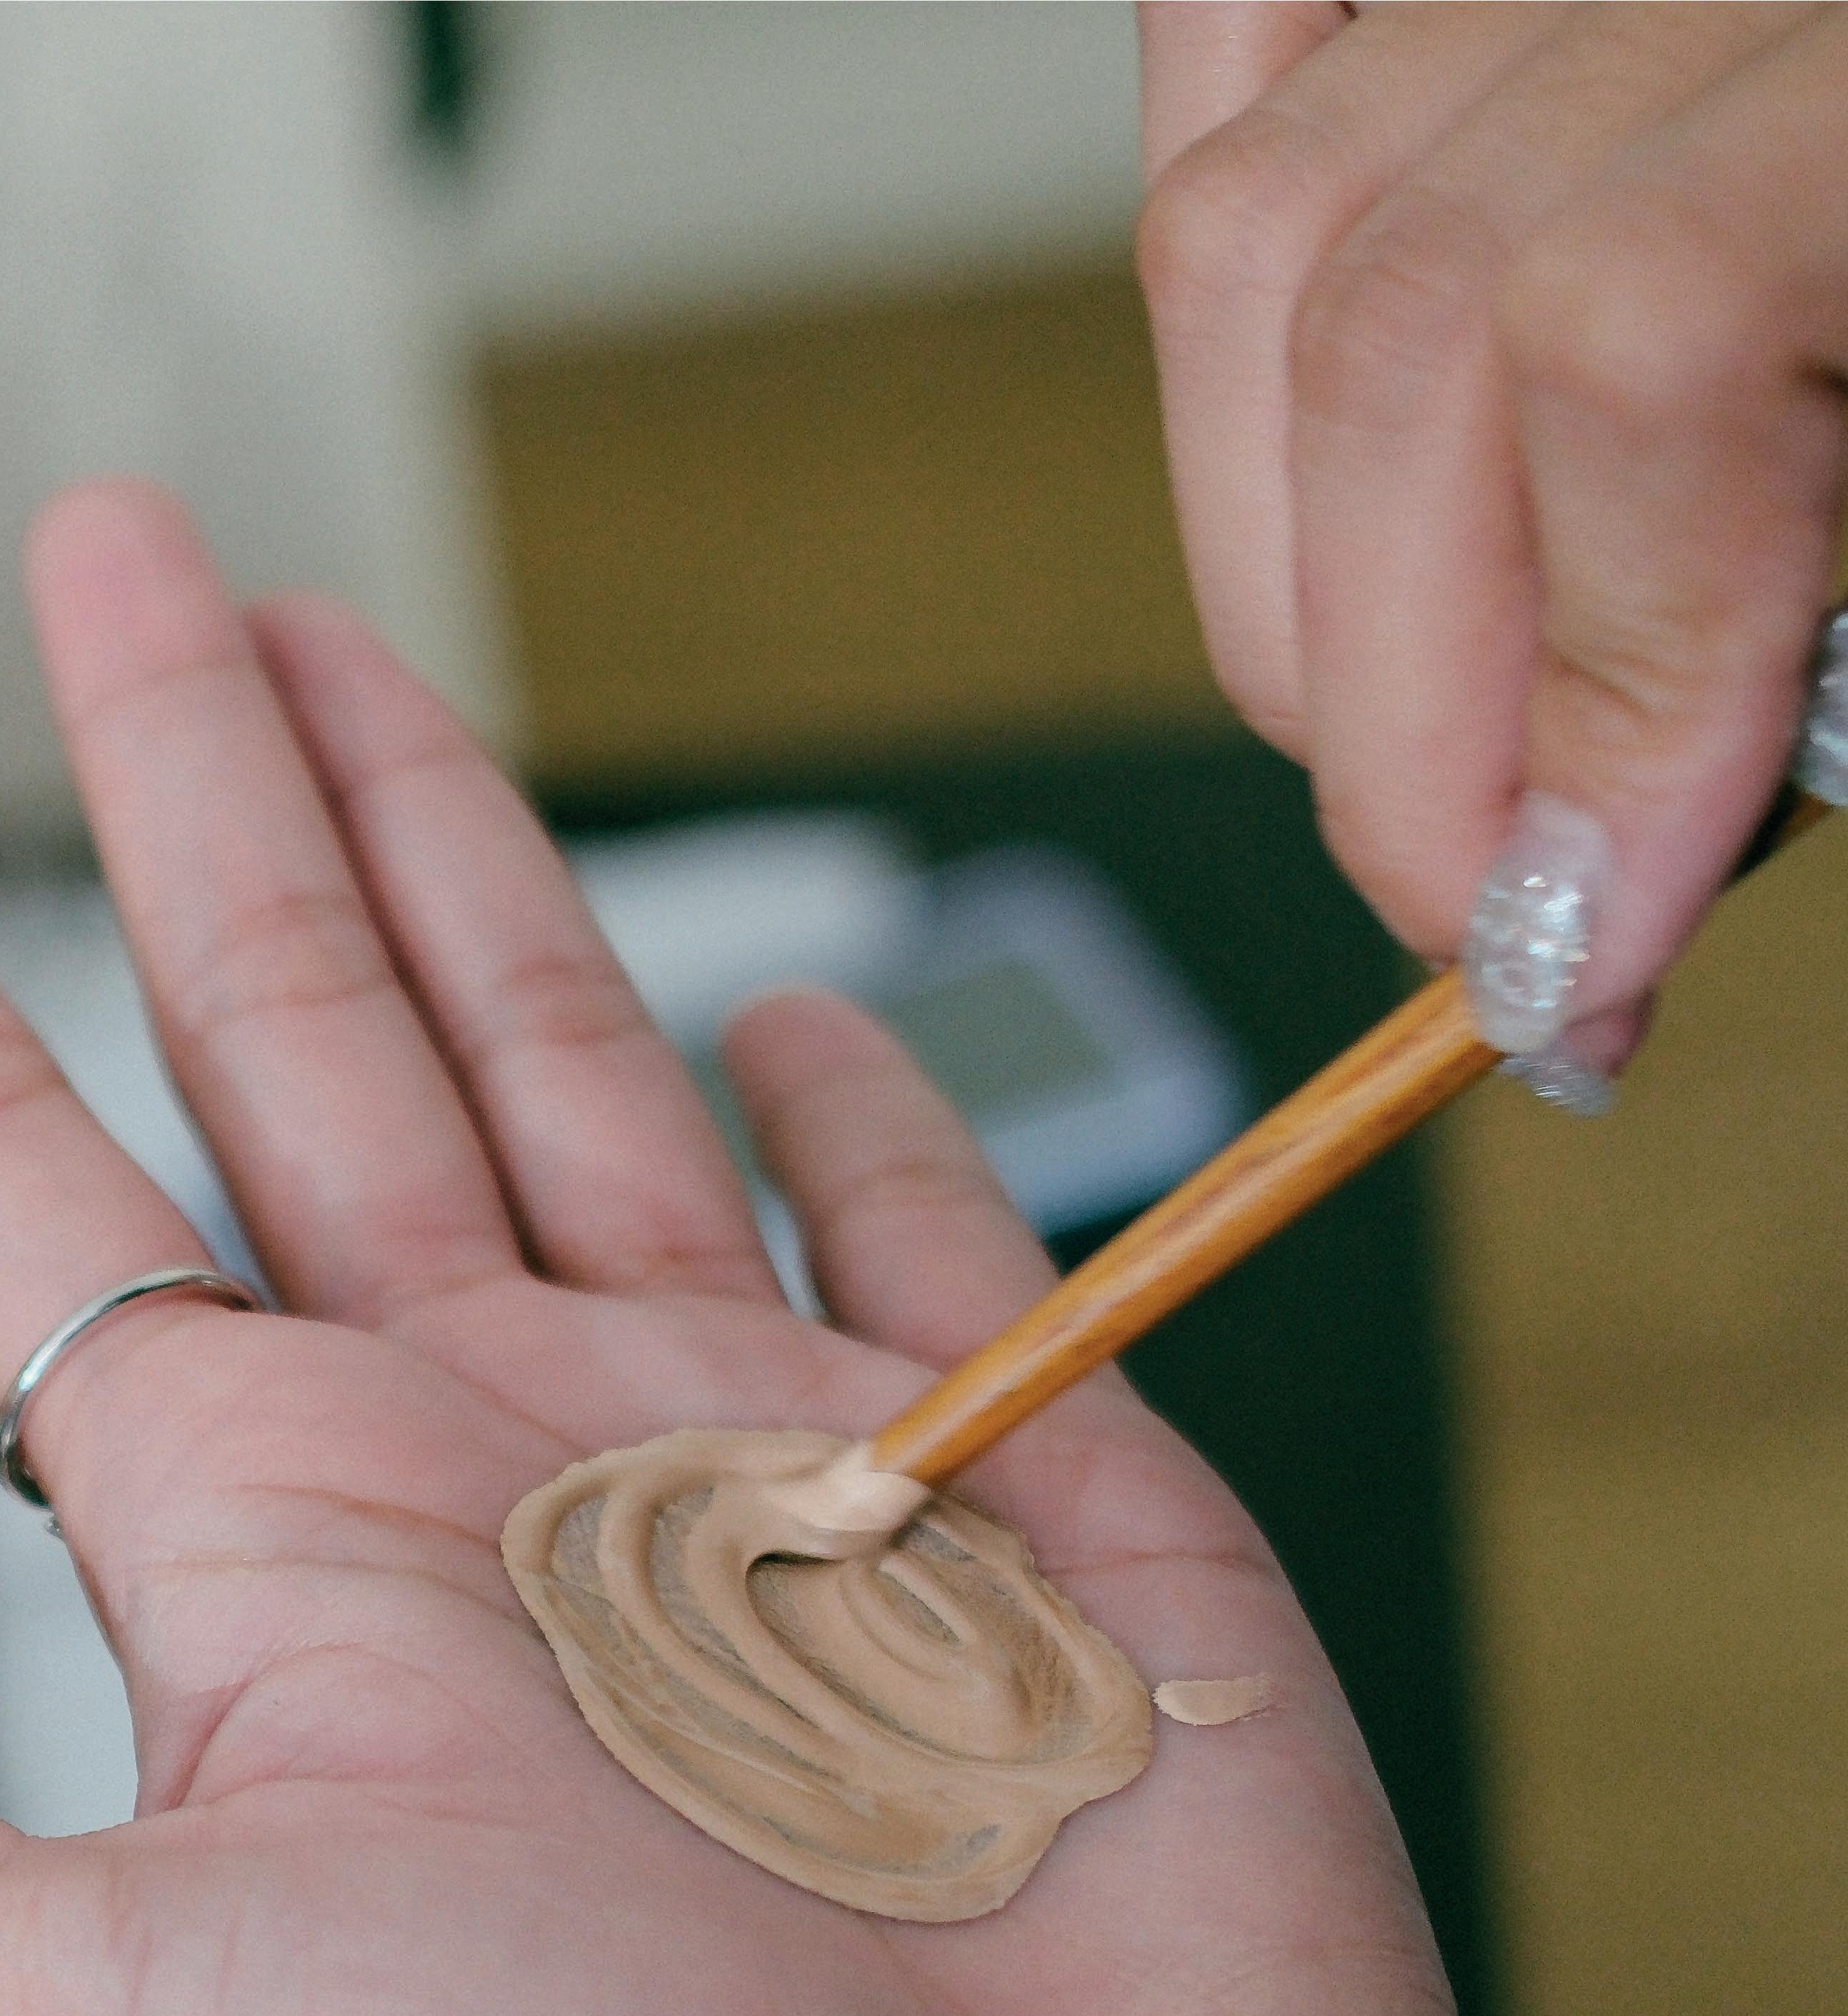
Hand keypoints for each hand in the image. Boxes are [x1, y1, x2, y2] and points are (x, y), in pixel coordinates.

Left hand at [0, 476, 1512, 2015]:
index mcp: (268, 1572)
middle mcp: (498, 1492)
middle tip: (111, 553)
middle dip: (205, 795)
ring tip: (345, 644)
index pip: (22, 1194)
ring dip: (469, 859)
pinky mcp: (1056, 1494)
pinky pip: (936, 1233)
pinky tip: (767, 992)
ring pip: (584, 1070)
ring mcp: (779, 1471)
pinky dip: (855, 1101)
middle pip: (307, 1049)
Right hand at [1138, 2, 1847, 1076]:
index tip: (1578, 937)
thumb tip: (1584, 894)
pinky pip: (1215, 56)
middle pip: (1391, 327)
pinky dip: (1222, 322)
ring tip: (1417, 738)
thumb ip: (1802, 641)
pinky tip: (1307, 498)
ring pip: (1250, 240)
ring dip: (1290, 580)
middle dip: (1394, 712)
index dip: (1585, 686)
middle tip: (1479, 904)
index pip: (1631, 342)